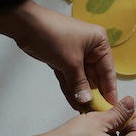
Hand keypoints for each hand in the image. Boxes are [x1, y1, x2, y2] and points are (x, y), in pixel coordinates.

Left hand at [0, 0, 116, 109]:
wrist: (24, 25)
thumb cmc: (52, 34)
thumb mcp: (70, 61)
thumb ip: (79, 83)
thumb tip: (86, 101)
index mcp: (99, 43)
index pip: (107, 70)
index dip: (109, 88)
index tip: (111, 104)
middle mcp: (90, 48)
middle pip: (95, 76)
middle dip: (94, 93)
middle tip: (97, 110)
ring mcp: (76, 54)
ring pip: (81, 78)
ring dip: (81, 93)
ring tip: (85, 109)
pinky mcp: (63, 59)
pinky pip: (70, 77)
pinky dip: (71, 88)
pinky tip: (74, 102)